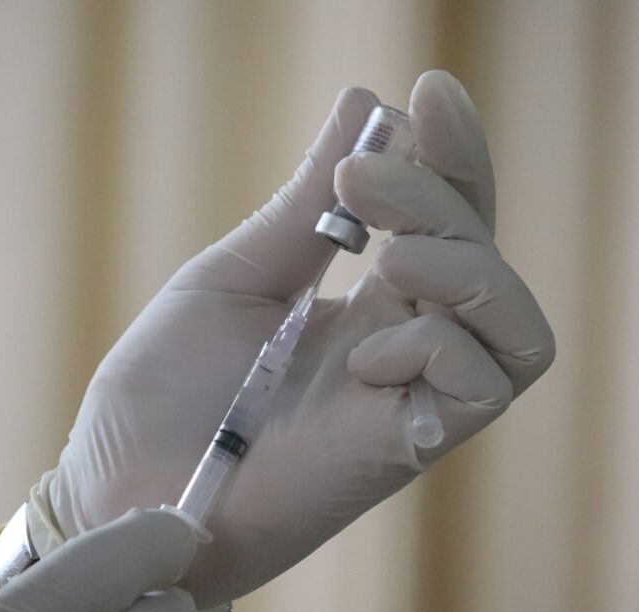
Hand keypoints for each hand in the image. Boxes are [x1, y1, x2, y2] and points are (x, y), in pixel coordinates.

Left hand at [46, 70, 554, 607]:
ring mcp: (409, 398)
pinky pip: (483, 387)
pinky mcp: (405, 450)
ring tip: (388, 256)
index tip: (431, 92)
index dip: (454, 154)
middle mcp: (403, 343)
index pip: (447, 218)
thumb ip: (302, 204)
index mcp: (367, 300)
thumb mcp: (234, 276)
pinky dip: (438, 347)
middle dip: (443, 195)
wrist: (124, 492)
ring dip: (464, 266)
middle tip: (361, 180)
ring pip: (515, 324)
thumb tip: (363, 100)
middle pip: (486, 253)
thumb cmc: (166, 391)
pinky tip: (364, 356)